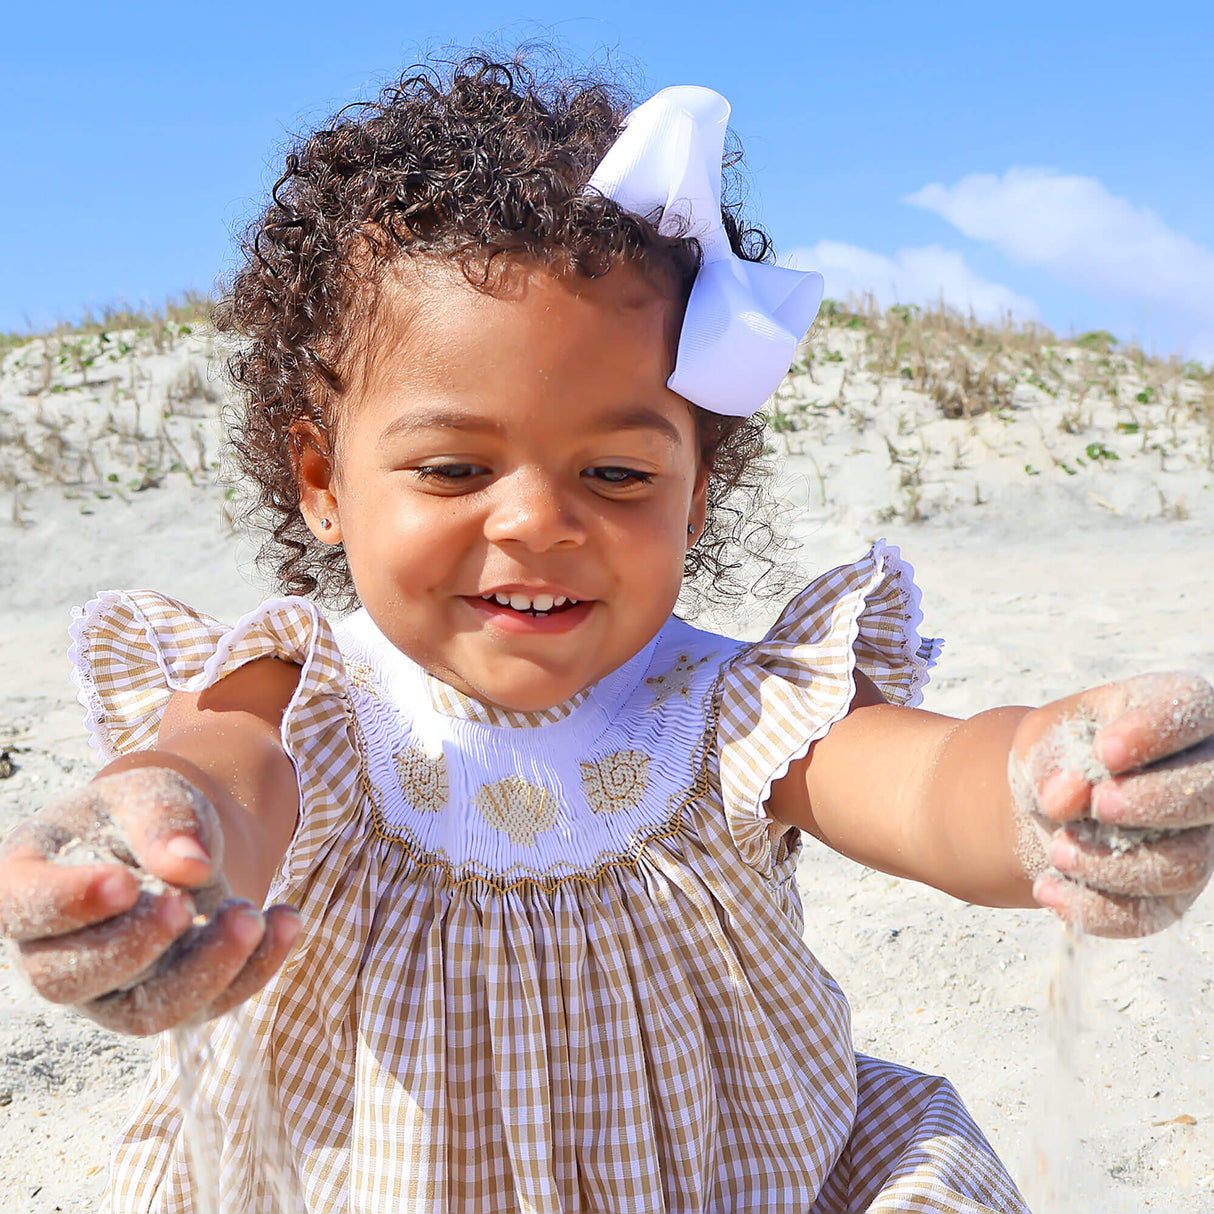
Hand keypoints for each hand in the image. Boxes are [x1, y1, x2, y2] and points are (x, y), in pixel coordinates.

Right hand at [0, 766, 300, 1033]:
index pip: (24, 907)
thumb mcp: (153, 792)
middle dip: (135, 944)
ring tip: (253, 914)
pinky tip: (286, 920)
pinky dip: (255, 968)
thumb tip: (190, 868)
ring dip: (206, 968)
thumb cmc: (150, 813)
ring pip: (146, 1011)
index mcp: (29, 882)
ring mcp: (111, 989)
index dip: (68, 902)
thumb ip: (162, 820)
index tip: (125, 881)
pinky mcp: (170, 1001)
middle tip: (186, 902)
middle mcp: (57, 950)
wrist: (187, 839)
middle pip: (71, 976)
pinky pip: (208, 1008)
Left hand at [1010, 672, 1213, 937]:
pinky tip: (1048, 890)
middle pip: (1211, 796)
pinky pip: (1150, 914)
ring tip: (1057, 848)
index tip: (1105, 750)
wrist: (1049, 805)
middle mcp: (1205, 776)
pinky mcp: (1173, 893)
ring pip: (1185, 865)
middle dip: (1151, 804)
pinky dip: (1096, 909)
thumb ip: (1050, 759)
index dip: (1155, 734)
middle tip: (1096, 806)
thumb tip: (1066, 797)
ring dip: (1113, 864)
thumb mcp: (1041, 740)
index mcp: (1177, 711)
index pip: (1189, 710)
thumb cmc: (1057, 754)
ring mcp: (1198, 840)